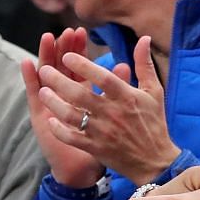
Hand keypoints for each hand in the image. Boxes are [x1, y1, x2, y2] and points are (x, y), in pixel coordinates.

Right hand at [22, 28, 104, 188]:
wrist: (84, 168)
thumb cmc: (102, 143)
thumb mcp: (113, 114)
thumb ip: (117, 88)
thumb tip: (125, 65)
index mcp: (81, 94)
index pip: (78, 66)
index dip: (79, 49)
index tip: (81, 32)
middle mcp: (64, 96)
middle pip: (61, 65)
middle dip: (63, 48)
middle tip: (66, 31)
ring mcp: (50, 104)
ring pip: (46, 75)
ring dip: (46, 56)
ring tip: (47, 38)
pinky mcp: (40, 115)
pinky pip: (33, 94)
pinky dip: (29, 78)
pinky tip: (27, 63)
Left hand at [31, 34, 182, 185]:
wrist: (156, 162)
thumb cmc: (154, 124)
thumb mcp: (154, 91)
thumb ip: (144, 64)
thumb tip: (143, 38)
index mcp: (127, 98)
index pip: (102, 77)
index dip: (83, 65)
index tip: (67, 55)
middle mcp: (113, 113)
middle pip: (80, 94)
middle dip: (59, 80)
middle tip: (45, 69)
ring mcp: (102, 132)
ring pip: (72, 115)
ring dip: (54, 102)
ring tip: (43, 91)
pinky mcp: (96, 148)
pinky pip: (72, 138)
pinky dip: (59, 129)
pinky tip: (51, 119)